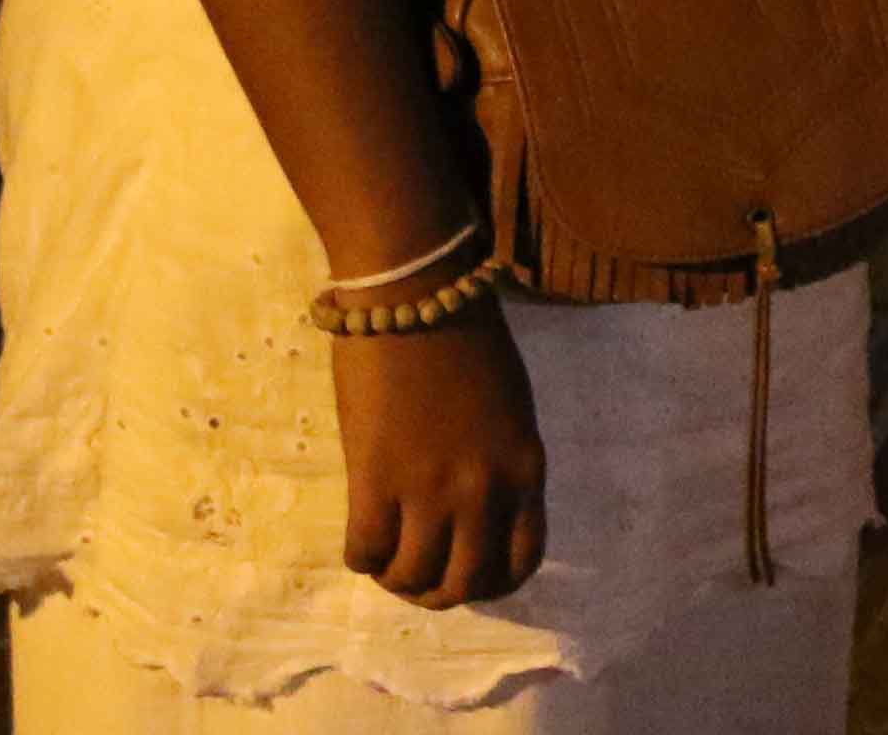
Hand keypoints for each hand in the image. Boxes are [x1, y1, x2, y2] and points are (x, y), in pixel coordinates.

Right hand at [333, 298, 546, 606]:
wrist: (417, 296)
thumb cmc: (467, 339)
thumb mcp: (511, 409)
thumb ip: (500, 463)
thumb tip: (478, 511)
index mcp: (525, 467)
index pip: (522, 561)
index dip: (490, 582)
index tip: (465, 570)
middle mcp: (485, 489)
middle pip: (464, 582)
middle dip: (437, 591)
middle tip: (415, 574)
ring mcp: (430, 488)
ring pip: (413, 577)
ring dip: (395, 578)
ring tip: (386, 556)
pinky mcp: (376, 478)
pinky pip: (366, 551)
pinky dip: (362, 556)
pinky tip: (361, 534)